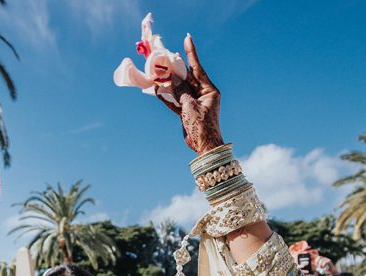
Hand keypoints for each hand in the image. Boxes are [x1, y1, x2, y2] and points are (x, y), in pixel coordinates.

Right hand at [157, 34, 223, 154]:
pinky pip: (175, 101)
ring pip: (179, 88)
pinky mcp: (187, 112)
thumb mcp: (190, 107)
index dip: (191, 53)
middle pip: (187, 77)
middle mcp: (202, 94)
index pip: (198, 68)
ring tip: (157, 71)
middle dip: (176, 68)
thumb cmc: (202, 127)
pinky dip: (167, 97)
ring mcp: (194, 102)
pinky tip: (156, 90)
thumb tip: (172, 80)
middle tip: (165, 55)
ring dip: (169, 82)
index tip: (187, 38)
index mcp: (209, 90)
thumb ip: (180, 92)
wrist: (204, 147)